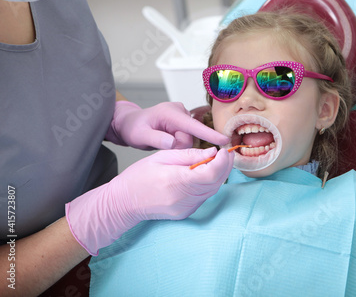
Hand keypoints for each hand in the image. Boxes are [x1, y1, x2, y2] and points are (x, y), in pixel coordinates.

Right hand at [66, 147, 233, 254]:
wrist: (123, 202)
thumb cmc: (138, 176)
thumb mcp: (162, 156)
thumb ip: (190, 155)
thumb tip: (212, 152)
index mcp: (177, 181)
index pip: (211, 173)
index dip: (222, 161)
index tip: (224, 150)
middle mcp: (184, 198)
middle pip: (216, 183)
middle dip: (224, 167)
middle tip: (225, 153)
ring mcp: (185, 208)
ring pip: (212, 190)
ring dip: (218, 175)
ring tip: (217, 161)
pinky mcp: (185, 213)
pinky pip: (203, 197)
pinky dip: (208, 184)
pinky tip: (204, 174)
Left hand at [105, 101, 228, 149]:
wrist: (131, 123)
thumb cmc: (134, 129)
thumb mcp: (140, 136)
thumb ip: (157, 139)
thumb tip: (173, 143)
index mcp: (170, 113)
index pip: (192, 126)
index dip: (208, 134)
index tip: (224, 140)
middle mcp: (179, 111)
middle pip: (191, 136)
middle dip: (179, 145)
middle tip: (162, 143)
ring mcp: (183, 115)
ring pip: (190, 138)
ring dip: (178, 144)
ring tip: (163, 140)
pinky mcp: (185, 121)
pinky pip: (188, 136)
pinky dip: (179, 142)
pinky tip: (168, 138)